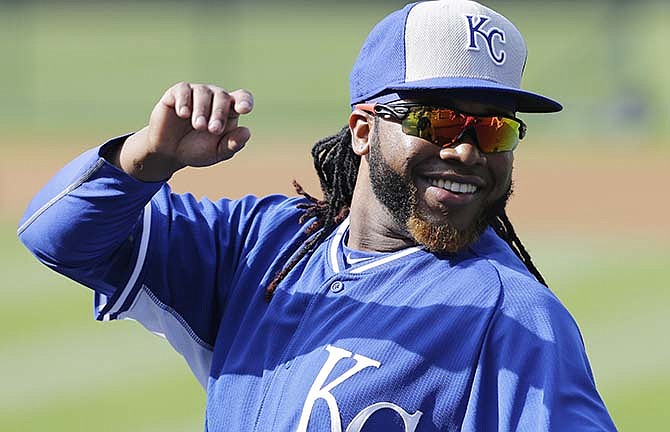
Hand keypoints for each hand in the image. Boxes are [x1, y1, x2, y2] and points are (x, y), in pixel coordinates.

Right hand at [115, 82, 253, 180]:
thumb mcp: (217, 152)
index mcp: (229, 110)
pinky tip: (183, 114)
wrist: (169, 152)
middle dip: (219, 113)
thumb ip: (233, 144)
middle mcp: (214, 97)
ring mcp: (195, 93)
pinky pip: (183, 90)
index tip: (244, 109)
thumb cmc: (197, 150)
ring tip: (199, 126)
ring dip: (202, 110)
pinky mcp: (176, 93)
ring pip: (203, 92)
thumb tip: (247, 132)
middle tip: (213, 130)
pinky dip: (184, 101)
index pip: (242, 98)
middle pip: (222, 97)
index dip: (244, 101)